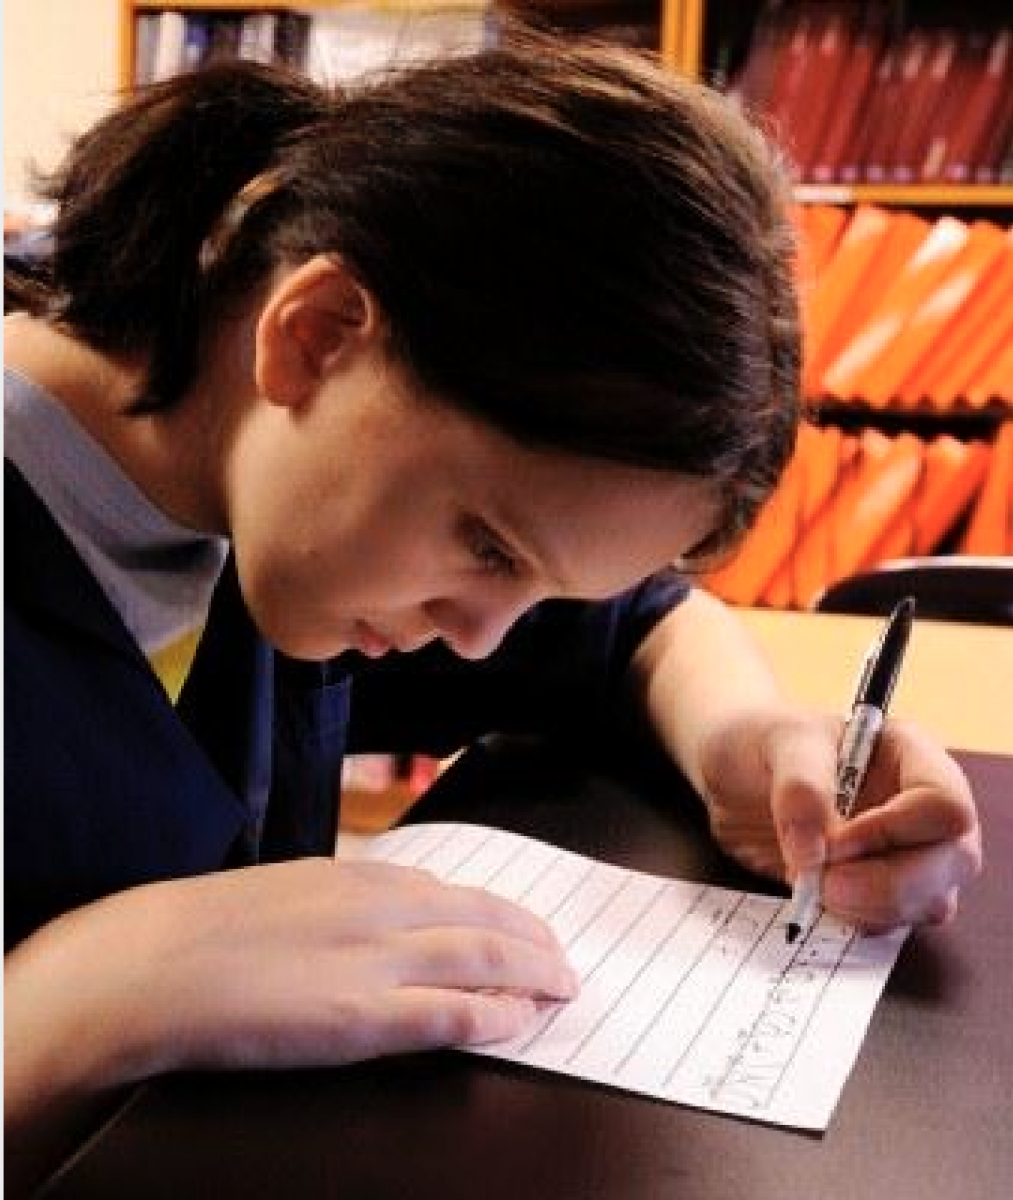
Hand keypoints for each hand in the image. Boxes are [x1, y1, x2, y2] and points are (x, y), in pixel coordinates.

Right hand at [143, 856, 577, 1069]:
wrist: (152, 962)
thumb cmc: (209, 927)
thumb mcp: (291, 891)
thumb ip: (346, 901)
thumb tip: (385, 915)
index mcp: (361, 876)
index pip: (457, 891)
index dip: (503, 914)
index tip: (527, 928)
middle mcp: (382, 908)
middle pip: (486, 919)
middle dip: (536, 941)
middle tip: (564, 961)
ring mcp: (376, 960)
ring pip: (485, 958)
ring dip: (534, 975)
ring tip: (563, 989)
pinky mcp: (360, 1016)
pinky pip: (450, 1013)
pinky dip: (495, 1017)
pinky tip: (519, 1023)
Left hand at [697, 708, 981, 932]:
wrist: (734, 772)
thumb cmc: (765, 741)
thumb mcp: (779, 742)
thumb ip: (800, 788)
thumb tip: (813, 853)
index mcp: (914, 757)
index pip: (943, 807)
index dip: (895, 833)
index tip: (834, 843)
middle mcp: (923, 810)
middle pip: (951, 863)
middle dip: (888, 885)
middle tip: (825, 885)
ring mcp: (909, 854)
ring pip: (928, 902)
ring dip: (868, 908)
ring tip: (812, 883)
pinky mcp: (880, 891)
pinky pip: (889, 923)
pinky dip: (852, 920)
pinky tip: (815, 896)